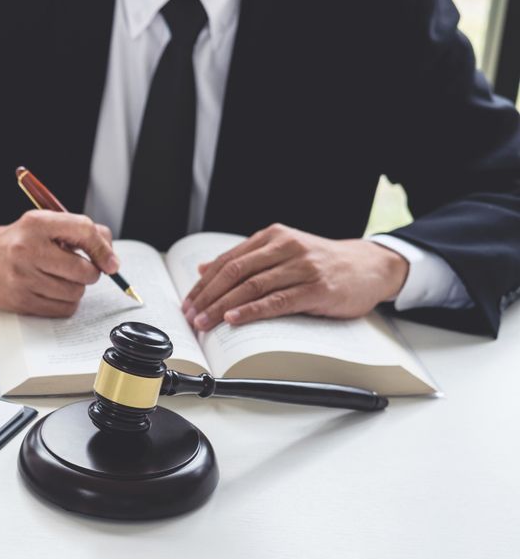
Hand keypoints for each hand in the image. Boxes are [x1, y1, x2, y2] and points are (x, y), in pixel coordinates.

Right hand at [0, 211, 118, 316]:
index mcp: (37, 223)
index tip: (111, 263)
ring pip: (75, 293)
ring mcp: (23, 278)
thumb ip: (82, 232)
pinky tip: (53, 291)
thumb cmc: (21, 240)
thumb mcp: (47, 224)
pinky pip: (63, 309)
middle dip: (90, 272)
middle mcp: (28, 249)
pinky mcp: (20, 301)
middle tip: (80, 268)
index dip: (104, 249)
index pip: (84, 231)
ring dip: (75, 288)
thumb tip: (111, 258)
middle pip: (84, 271)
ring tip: (60, 278)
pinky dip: (65, 302)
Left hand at [182, 224, 408, 330]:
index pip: (228, 260)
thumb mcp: (283, 252)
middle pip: (235, 272)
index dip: (204, 283)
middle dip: (208, 296)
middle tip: (190, 315)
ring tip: (205, 322)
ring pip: (252, 286)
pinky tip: (234, 319)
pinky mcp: (316, 288)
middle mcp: (285, 247)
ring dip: (223, 306)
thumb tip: (204, 268)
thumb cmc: (323, 263)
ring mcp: (302, 266)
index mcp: (273, 237)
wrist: (370, 266)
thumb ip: (246, 259)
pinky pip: (277, 300)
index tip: (188, 302)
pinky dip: (252, 310)